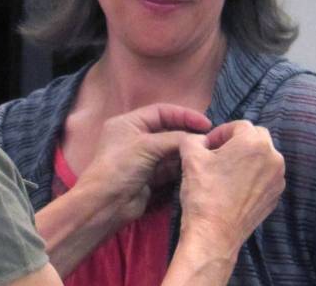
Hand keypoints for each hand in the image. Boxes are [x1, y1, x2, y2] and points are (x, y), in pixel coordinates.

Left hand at [77, 103, 211, 222]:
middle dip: (187, 134)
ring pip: (170, 150)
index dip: (184, 115)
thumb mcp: (147, 145)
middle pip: (167, 130)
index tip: (206, 123)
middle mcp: (135, 138)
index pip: (161, 112)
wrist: (105, 204)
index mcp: (129, 123)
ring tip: (206, 153)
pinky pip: (169, 167)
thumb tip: (198, 139)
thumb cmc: (121, 166)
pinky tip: (196, 165)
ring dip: (186, 151)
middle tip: (210, 139)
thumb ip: (175, 139)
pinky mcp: (149, 177)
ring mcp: (142, 158)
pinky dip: (181, 166)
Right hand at [177, 121, 285, 257]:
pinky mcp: (276, 196)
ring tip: (226, 172)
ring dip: (247, 158)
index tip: (208, 146)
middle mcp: (274, 157)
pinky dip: (253, 176)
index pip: (239, 125)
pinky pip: (266, 176)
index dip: (220, 133)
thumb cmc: (203, 194)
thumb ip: (194, 139)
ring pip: (263, 157)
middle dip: (237, 142)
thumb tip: (199, 139)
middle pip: (256, 138)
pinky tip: (235, 188)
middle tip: (218, 155)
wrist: (214, 234)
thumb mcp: (191, 157)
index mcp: (255, 143)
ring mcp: (277, 179)